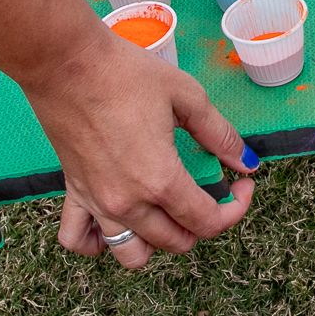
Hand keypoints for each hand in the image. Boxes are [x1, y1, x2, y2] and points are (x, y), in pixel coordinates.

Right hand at [19, 31, 258, 268]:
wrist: (66, 61)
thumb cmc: (126, 72)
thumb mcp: (187, 97)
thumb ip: (220, 135)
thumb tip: (248, 163)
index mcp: (160, 180)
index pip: (208, 222)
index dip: (235, 209)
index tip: (242, 186)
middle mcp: (128, 202)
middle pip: (176, 242)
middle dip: (203, 223)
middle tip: (210, 191)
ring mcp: (97, 202)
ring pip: (132, 254)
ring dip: (157, 241)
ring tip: (168, 211)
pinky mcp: (72, 192)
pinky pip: (80, 240)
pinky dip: (99, 243)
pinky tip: (117, 221)